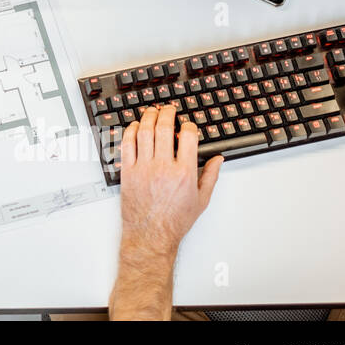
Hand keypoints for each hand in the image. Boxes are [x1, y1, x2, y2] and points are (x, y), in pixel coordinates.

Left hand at [109, 105, 222, 319]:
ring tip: (152, 112)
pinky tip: (135, 126)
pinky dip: (130, 131)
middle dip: (167, 113)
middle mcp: (163, 168)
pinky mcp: (128, 171)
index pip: (188, 137)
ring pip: (144, 133)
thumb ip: (211, 176)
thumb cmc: (174, 220)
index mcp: (184, 173)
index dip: (188, 125)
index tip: (188, 125)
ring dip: (148, 117)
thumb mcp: (201, 200)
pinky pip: (126, 144)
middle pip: (164, 129)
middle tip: (169, 109)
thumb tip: (218, 159)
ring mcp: (143, 168)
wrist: (151, 235)